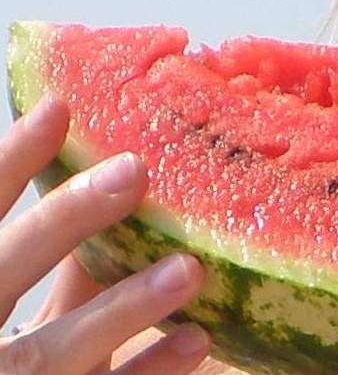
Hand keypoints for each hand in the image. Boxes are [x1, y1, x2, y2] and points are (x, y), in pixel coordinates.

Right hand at [0, 94, 211, 372]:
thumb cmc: (7, 357)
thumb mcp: (11, 304)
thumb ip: (47, 255)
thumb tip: (112, 175)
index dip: (10, 164)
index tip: (60, 108)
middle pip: (6, 270)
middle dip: (65, 219)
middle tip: (134, 169)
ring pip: (55, 351)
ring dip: (124, 307)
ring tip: (189, 268)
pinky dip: (148, 373)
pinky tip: (198, 339)